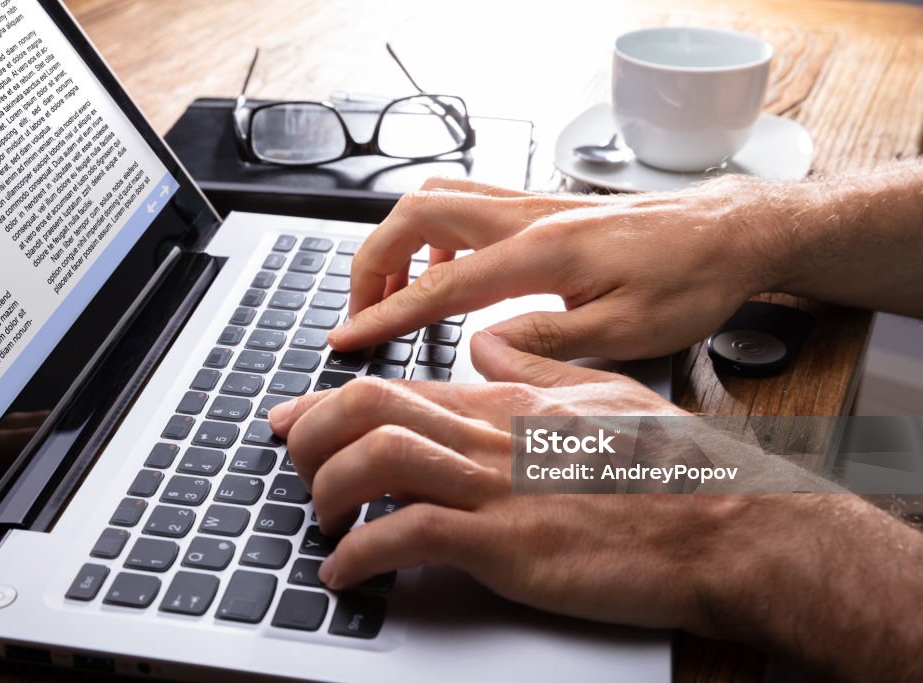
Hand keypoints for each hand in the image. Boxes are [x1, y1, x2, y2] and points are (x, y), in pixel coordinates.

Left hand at [271, 332, 715, 632]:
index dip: (329, 401)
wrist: (726, 526)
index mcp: (508, 403)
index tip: (293, 418)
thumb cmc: (671, 469)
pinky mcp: (508, 542)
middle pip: (370, 408)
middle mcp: (492, 435)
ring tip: (319, 519)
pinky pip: (409, 536)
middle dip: (312, 432)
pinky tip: (347, 572)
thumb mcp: (604, 397)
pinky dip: (362, 555)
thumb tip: (484, 345)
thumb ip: (536, 368)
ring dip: (326, 489)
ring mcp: (498, 487)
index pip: (398, 386)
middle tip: (293, 463)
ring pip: (377, 459)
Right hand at [328, 176, 780, 359]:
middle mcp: (528, 218)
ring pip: (437, 197)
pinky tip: (448, 270)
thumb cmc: (689, 281)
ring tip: (392, 290)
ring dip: (399, 240)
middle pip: (416, 214)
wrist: (729, 234)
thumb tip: (481, 345)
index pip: (438, 286)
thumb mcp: (626, 331)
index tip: (347, 337)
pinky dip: (435, 233)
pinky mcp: (543, 208)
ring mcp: (533, 205)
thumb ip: (547, 339)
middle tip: (360, 309)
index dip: (385, 315)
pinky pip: (468, 202)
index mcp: (541, 254)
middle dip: (372, 261)